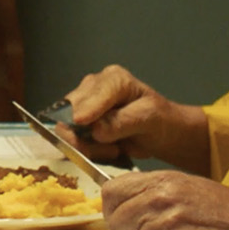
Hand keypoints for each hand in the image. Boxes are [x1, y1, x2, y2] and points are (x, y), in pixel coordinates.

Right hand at [66, 64, 209, 172]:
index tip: (80, 123)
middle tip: (112, 149)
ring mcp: (84, 103)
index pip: (94, 95)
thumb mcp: (150, 118)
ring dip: (86, 144)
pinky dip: (86, 149)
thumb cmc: (161, 121)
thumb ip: (124, 122)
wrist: (162, 133)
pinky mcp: (79, 122)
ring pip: (67, 126)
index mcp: (114, 79)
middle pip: (72, 110)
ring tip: (114, 150)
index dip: (86, 110)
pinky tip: (106, 150)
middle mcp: (94, 86)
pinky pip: (71, 138)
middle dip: (85, 134)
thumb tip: (96, 129)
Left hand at [96, 169, 228, 229]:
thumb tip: (122, 203)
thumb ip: (155, 192)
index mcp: (164, 179)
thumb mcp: (190, 188)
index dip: (115, 209)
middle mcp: (161, 197)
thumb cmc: (228, 216)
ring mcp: (167, 223)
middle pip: (117, 221)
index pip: (111, 191)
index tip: (126, 220)